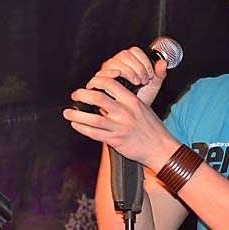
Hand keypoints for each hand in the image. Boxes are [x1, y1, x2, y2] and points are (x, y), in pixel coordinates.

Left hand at [63, 47, 177, 168]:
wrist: (160, 148)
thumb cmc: (151, 127)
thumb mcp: (143, 106)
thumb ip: (126, 99)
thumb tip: (107, 93)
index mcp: (132, 101)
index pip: (110, 84)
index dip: (96, 81)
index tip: (90, 83)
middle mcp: (125, 112)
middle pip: (97, 98)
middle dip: (82, 95)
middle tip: (75, 95)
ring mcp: (119, 127)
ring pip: (92, 119)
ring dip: (76, 115)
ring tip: (68, 113)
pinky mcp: (115, 141)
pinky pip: (93, 134)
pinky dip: (82, 128)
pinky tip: (76, 125)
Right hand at [91, 46, 168, 105]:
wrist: (131, 114)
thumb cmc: (140, 99)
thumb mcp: (153, 86)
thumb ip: (160, 74)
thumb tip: (163, 63)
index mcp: (128, 62)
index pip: (134, 51)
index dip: (143, 61)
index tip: (150, 74)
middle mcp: (116, 64)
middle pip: (124, 55)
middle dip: (137, 67)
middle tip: (143, 80)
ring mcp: (106, 72)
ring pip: (113, 62)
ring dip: (127, 71)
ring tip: (135, 82)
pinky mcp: (98, 81)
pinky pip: (101, 73)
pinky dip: (110, 73)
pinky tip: (118, 77)